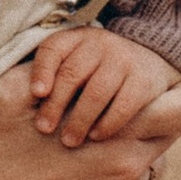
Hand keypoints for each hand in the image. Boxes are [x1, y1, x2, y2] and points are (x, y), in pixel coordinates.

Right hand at [0, 65, 160, 179]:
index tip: (176, 101)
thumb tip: (89, 56)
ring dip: (116, 175)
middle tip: (97, 140)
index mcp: (116, 134)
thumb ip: (61, 70)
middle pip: (161, 150)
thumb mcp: (15, 91)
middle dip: (138, 140)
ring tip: (71, 174)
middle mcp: (128, 175)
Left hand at [26, 23, 180, 147]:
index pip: (53, 48)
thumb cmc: (99, 66)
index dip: (42, 71)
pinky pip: (123, 105)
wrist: (150, 58)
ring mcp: (123, 61)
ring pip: (96, 93)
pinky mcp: (143, 81)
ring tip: (68, 141)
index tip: (36, 94)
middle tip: (44, 128)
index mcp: (77, 38)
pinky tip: (95, 136)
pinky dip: (107, 124)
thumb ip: (54, 71)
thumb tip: (31, 100)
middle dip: (55, 104)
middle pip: (72, 74)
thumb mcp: (76, 58)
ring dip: (79, 120)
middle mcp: (100, 44)